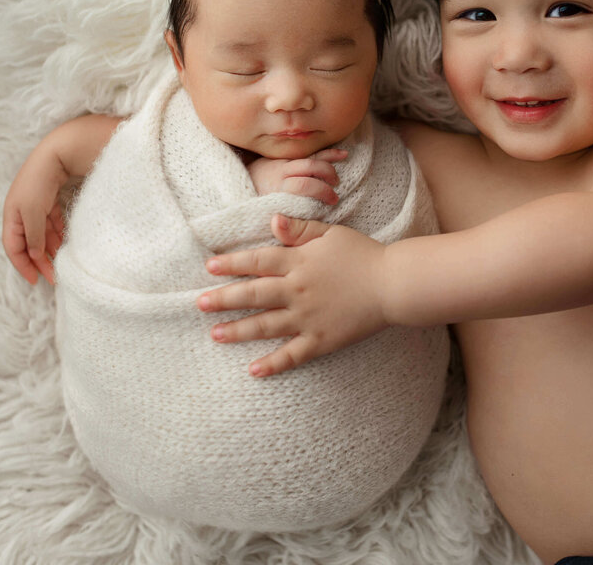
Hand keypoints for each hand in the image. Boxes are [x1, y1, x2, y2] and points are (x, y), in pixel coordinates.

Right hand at [2, 144, 67, 284]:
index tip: (35, 281)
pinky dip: (57, 235)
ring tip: (62, 264)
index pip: (13, 247)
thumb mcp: (33, 213)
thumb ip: (33, 235)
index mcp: (11, 215)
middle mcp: (21, 212)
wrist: (57, 154)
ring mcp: (36, 206)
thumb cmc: (40, 183)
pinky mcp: (49, 200)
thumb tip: (34, 254)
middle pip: (28, 243)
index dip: (23, 266)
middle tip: (54, 277)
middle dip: (39, 261)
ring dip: (50, 250)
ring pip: (41, 235)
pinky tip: (66, 244)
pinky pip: (52, 224)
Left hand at [198, 215, 389, 376]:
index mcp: (299, 262)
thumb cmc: (364, 254)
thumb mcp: (332, 234)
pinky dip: (272, 364)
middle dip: (224, 299)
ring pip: (266, 325)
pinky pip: (292, 354)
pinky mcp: (321, 340)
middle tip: (199, 304)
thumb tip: (272, 222)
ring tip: (215, 335)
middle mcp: (298, 290)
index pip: (258, 261)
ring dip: (238, 330)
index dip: (232, 264)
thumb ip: (301, 230)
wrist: (393, 284)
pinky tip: (253, 370)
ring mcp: (308, 318)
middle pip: (254, 294)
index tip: (209, 267)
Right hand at [246, 149, 347, 204]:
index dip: (329, 154)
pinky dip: (311, 205)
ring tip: (333, 199)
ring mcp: (277, 187)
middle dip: (329, 173)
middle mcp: (280, 171)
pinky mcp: (275, 203)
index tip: (344, 154)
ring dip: (323, 190)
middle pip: (311, 166)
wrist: (231, 194)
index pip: (310, 155)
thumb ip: (291, 164)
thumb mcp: (269, 166)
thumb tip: (317, 162)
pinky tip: (320, 210)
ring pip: (306, 184)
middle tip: (336, 182)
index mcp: (281, 161)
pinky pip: (297, 203)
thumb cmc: (253, 181)